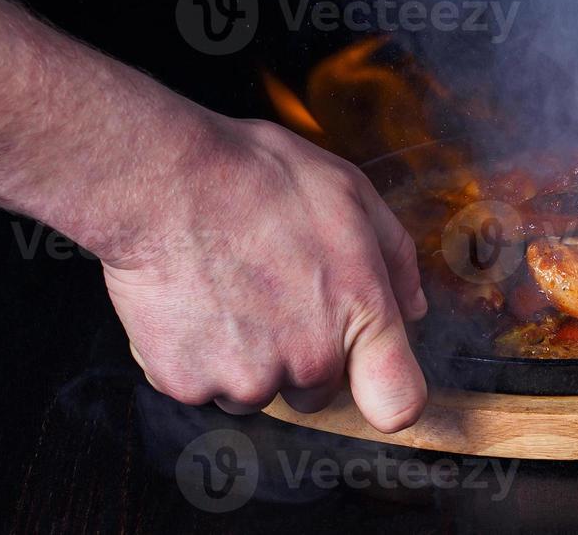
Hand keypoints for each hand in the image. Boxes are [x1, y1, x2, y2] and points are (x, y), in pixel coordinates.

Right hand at [101, 117, 429, 430]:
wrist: (164, 181)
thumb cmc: (258, 176)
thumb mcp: (351, 192)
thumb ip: (394, 258)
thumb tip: (413, 308)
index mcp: (360, 314)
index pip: (397, 402)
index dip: (383, 391)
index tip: (368, 376)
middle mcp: (309, 358)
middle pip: (314, 389)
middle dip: (297, 353)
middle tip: (268, 289)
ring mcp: (246, 377)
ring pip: (251, 389)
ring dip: (240, 354)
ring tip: (223, 286)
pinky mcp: (187, 383)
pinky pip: (197, 382)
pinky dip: (190, 351)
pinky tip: (188, 298)